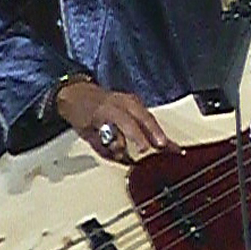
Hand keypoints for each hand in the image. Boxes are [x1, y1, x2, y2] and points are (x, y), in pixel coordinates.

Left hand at [56, 79, 177, 161]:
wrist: (77, 94)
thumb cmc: (81, 115)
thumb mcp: (87, 133)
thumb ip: (105, 144)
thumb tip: (123, 155)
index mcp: (107, 109)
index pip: (126, 122)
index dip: (137, 136)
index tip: (145, 149)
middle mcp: (121, 101)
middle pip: (144, 117)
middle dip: (156, 132)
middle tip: (165, 146)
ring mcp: (129, 100)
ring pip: (149, 116)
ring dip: (160, 132)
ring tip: (173, 147)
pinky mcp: (135, 102)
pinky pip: (148, 115)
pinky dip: (156, 128)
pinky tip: (165, 140)